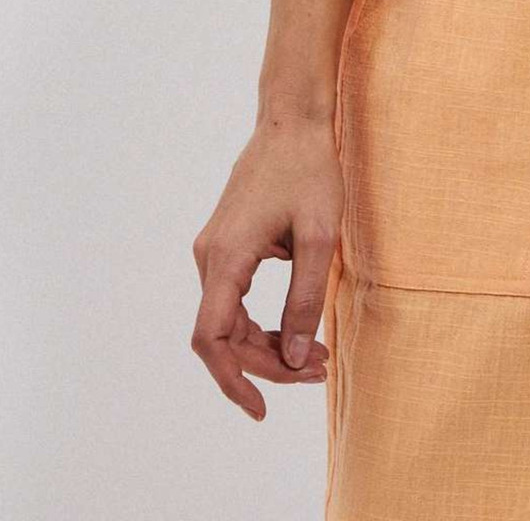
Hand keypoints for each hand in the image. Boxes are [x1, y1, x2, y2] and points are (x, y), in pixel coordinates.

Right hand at [190, 115, 343, 419]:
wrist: (292, 120)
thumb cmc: (309, 171)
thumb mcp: (319, 237)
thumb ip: (304, 299)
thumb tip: (292, 358)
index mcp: (226, 258)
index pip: (213, 339)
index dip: (232, 380)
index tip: (260, 409)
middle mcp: (211, 257)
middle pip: (225, 335)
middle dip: (268, 363)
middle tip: (319, 371)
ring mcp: (215, 249)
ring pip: (231, 319)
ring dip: (269, 344)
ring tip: (317, 356)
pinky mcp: (228, 243)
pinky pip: (236, 298)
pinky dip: (264, 321)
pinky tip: (299, 327)